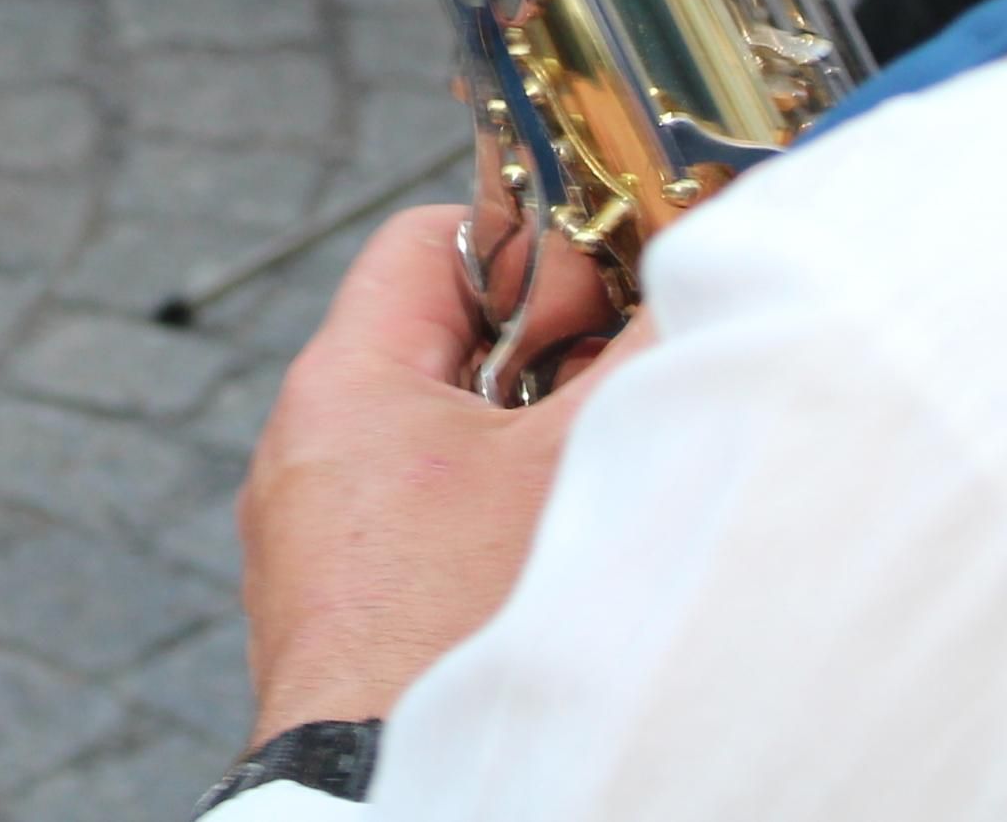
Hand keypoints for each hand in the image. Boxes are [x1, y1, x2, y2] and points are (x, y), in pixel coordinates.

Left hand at [237, 202, 651, 737]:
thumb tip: (697, 276)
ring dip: (529, 449)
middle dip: (550, 355)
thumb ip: (641, 353)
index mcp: (343, 381)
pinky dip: (493, 524)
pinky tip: (557, 563)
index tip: (612, 290)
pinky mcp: (341, 614)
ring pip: (442, 443)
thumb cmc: (465, 626)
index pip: (432, 239)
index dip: (533, 244)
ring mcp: (316, 540)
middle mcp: (309, 449)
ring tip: (602, 483)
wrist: (391, 794)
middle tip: (628, 385)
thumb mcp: (576, 462)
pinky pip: (423, 527)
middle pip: (445, 342)